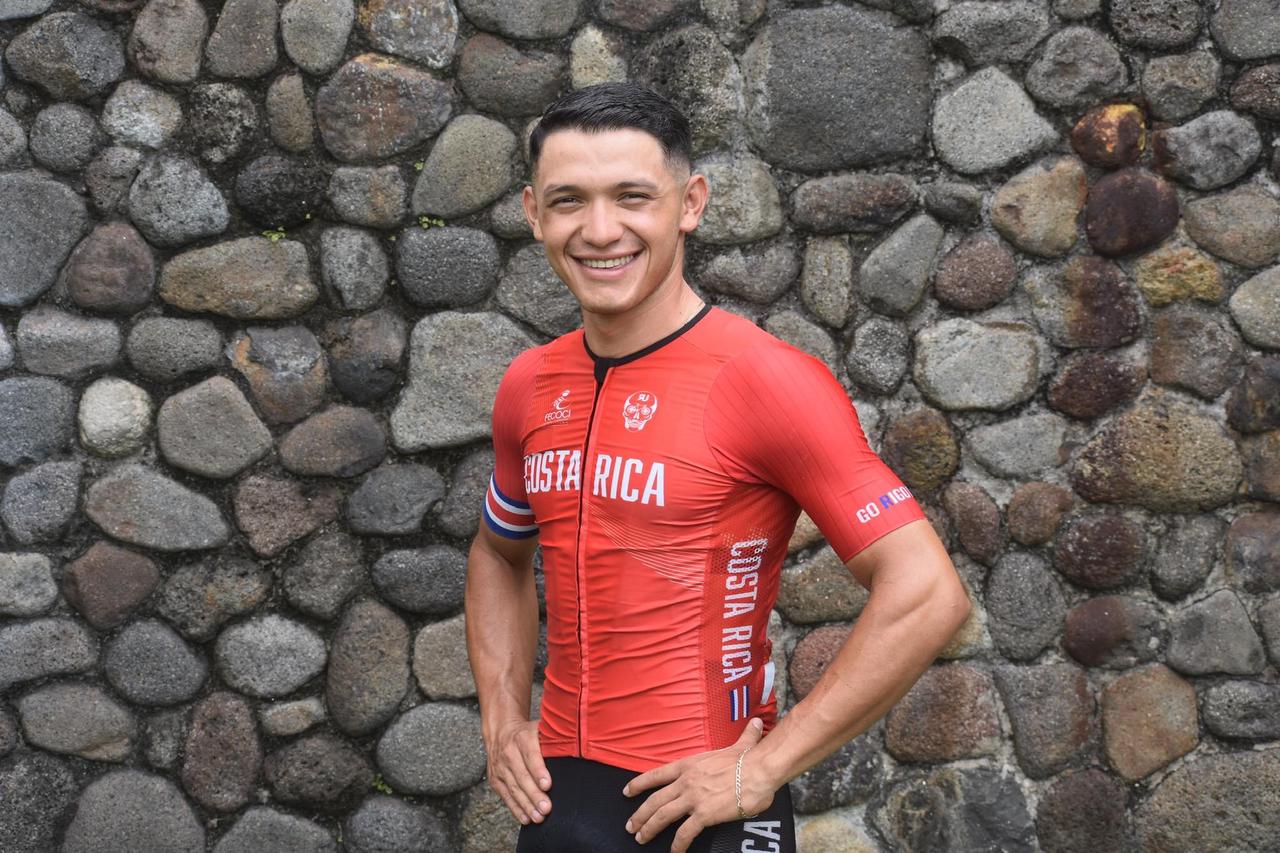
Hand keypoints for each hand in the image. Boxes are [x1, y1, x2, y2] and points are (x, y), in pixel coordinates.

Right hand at [486, 719, 551, 824]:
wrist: (501, 731)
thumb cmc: (527, 733)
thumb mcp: (540, 729)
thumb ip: (553, 739)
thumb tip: (575, 751)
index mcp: (522, 738)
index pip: (531, 756)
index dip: (539, 771)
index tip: (547, 785)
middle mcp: (509, 753)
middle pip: (522, 777)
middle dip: (534, 795)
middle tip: (546, 808)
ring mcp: (500, 767)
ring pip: (513, 789)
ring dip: (526, 805)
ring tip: (539, 817)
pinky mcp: (495, 779)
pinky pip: (506, 796)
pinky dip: (516, 809)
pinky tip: (526, 817)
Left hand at [623, 718, 773, 851]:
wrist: (760, 770)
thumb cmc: (751, 759)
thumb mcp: (741, 746)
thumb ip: (743, 737)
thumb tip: (754, 724)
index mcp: (689, 765)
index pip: (657, 775)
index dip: (639, 784)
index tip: (627, 792)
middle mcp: (686, 781)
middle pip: (654, 800)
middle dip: (639, 814)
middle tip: (630, 826)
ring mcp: (693, 798)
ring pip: (662, 816)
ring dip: (649, 828)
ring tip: (641, 838)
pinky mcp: (704, 814)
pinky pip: (685, 833)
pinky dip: (677, 844)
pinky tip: (674, 852)